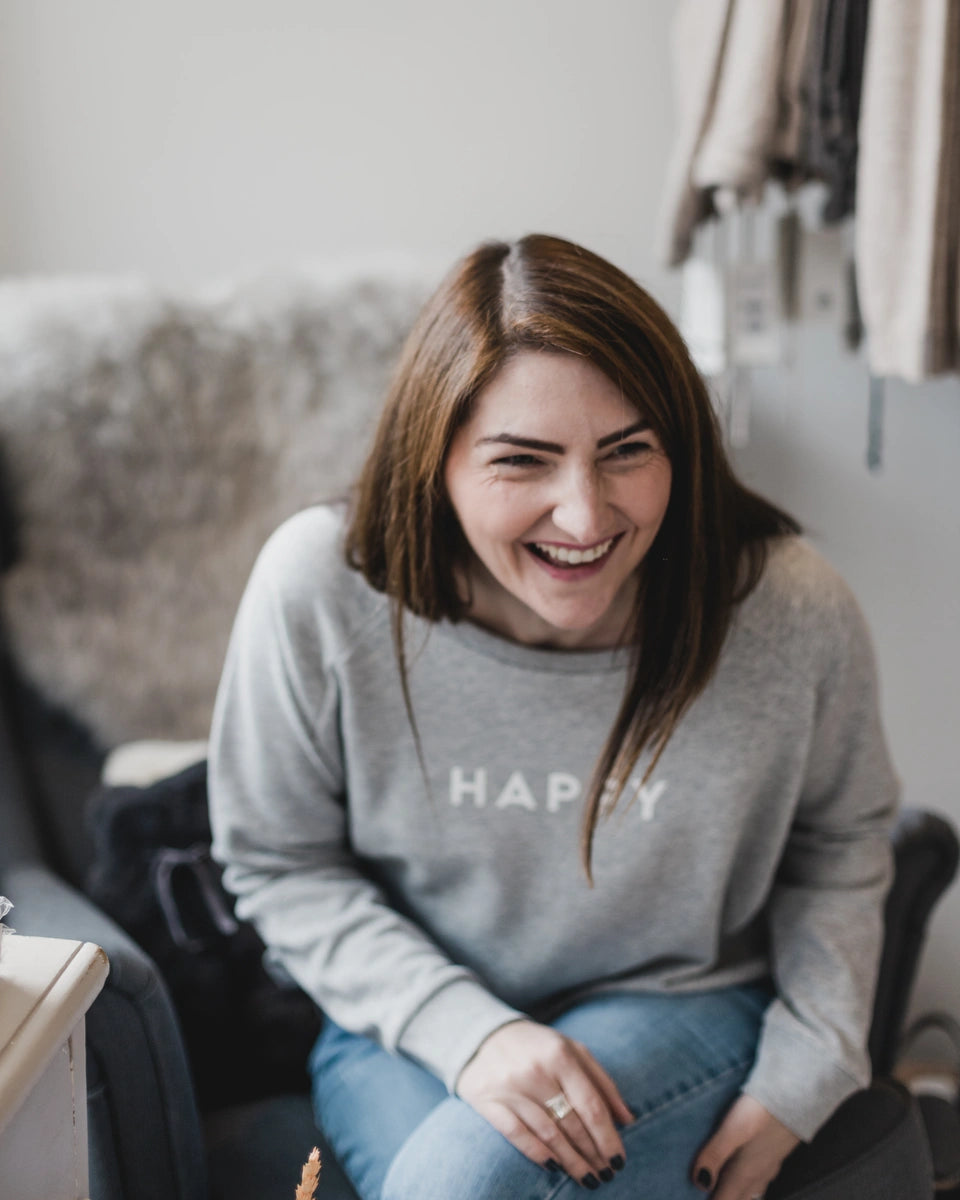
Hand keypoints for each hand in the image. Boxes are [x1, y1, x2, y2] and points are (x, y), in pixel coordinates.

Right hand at [456, 1019, 633, 1185]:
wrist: (483, 1035)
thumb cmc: (538, 1047)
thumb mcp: (572, 1050)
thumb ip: (601, 1081)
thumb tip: (628, 1119)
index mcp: (560, 1055)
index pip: (591, 1105)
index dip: (608, 1137)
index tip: (619, 1159)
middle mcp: (536, 1071)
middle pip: (572, 1123)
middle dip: (593, 1153)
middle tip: (606, 1173)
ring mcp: (511, 1087)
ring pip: (548, 1134)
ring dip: (572, 1161)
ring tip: (588, 1178)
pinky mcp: (488, 1101)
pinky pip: (517, 1135)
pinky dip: (538, 1154)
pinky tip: (554, 1167)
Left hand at [692, 1094, 799, 1198]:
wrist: (800, 1093)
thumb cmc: (764, 1110)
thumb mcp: (734, 1128)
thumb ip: (715, 1154)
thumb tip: (699, 1182)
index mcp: (745, 1173)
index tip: (694, 1193)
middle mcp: (759, 1174)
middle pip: (738, 1199)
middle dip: (722, 1197)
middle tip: (704, 1191)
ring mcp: (770, 1164)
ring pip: (751, 1190)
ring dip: (735, 1192)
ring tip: (719, 1183)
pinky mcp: (776, 1152)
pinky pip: (759, 1177)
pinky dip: (745, 1180)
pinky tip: (741, 1166)